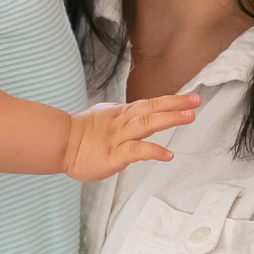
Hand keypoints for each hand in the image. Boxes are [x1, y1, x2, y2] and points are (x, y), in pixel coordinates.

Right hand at [59, 92, 203, 180]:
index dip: (169, 101)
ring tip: (190, 116)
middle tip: (196, 100)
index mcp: (120, 114)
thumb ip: (120, 119)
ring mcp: (118, 137)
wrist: (57, 144)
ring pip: (147, 124)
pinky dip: (154, 151)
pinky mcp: (114, 155)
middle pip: (151, 108)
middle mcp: (122, 122)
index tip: (189, 99)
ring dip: (170, 119)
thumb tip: (133, 120)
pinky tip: (168, 154)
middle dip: (176, 104)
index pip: (148, 104)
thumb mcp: (103, 118)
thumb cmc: (79, 135)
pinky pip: (137, 151)